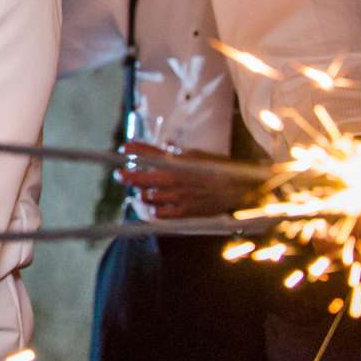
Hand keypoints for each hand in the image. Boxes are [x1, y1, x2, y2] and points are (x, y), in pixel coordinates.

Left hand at [116, 141, 239, 220]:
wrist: (239, 188)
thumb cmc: (219, 169)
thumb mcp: (197, 155)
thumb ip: (178, 153)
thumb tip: (165, 146)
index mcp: (177, 161)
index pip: (147, 153)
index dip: (132, 150)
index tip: (123, 149)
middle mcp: (174, 178)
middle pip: (140, 177)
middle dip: (127, 176)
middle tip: (120, 174)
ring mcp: (177, 196)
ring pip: (147, 197)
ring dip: (141, 193)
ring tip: (140, 191)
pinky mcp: (184, 211)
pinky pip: (160, 213)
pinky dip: (154, 209)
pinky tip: (154, 206)